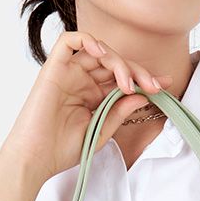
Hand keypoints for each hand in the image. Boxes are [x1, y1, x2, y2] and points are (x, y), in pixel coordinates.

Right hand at [0, 30, 172, 180]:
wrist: (35, 159)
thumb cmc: (62, 150)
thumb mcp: (101, 131)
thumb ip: (120, 111)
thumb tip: (143, 95)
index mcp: (92, 96)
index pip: (121, 78)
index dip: (143, 78)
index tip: (164, 86)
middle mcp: (80, 81)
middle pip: (113, 62)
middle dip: (137, 71)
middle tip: (152, 85)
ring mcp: (67, 73)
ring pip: (98, 51)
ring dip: (118, 61)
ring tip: (128, 83)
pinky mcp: (53, 68)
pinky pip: (70, 41)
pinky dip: (89, 41)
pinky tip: (103, 55)